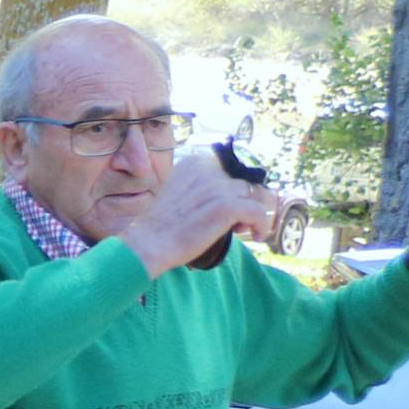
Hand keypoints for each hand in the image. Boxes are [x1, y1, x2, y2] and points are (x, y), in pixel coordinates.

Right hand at [122, 148, 278, 279]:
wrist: (147, 244)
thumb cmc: (159, 227)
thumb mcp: (177, 195)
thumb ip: (200, 188)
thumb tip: (228, 194)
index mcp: (193, 164)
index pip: (231, 171)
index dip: (236, 192)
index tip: (231, 208)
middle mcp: (207, 170)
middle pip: (245, 183)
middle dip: (246, 202)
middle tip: (238, 223)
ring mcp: (216, 187)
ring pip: (254, 196)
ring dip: (253, 214)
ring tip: (241, 230)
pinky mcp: (226, 206)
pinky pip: (258, 211)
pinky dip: (262, 224)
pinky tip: (257, 236)